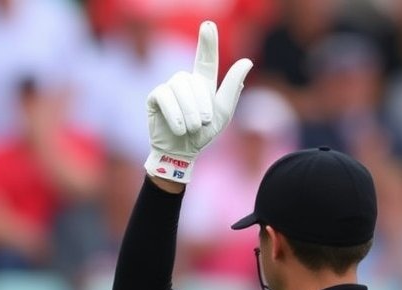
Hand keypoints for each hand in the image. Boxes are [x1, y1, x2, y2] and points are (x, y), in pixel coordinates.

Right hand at [144, 20, 252, 182]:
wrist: (181, 153)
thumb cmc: (203, 134)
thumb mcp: (223, 113)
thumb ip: (232, 87)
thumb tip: (247, 61)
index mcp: (203, 82)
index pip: (206, 58)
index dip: (207, 41)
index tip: (208, 24)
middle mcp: (185, 81)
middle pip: (194, 80)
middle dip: (201, 104)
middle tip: (203, 124)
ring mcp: (169, 88)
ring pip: (180, 87)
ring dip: (189, 110)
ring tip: (191, 128)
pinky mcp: (155, 97)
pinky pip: (165, 97)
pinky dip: (174, 113)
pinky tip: (179, 128)